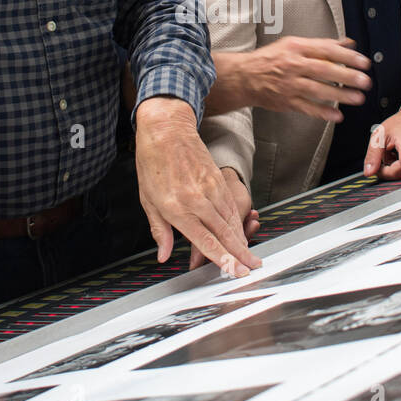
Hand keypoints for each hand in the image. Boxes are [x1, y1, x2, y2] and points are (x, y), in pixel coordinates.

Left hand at [134, 97, 263, 275]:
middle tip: (253, 268)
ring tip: (251, 256)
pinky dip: (238, 223)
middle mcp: (198, 200)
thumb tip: (163, 256)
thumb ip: (160, 230)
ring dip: (242, 240)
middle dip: (241, 254)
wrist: (167, 129)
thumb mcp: (148, 200)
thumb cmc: (153, 163)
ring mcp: (211, 189)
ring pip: (231, 221)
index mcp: (177, 208)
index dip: (222, 259)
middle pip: (225, 233)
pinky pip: (231, 207)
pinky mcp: (218, 180)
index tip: (235, 271)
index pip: (205, 240)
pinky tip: (241, 233)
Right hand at [210, 37, 371, 121]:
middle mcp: (293, 65)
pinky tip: (337, 116)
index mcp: (297, 48)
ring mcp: (290, 84)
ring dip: (340, 95)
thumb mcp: (294, 44)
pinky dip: (322, 112)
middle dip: (347, 76)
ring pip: (318, 90)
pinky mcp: (286, 101)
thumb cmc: (271, 59)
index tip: (364, 62)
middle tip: (366, 81)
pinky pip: (307, 108)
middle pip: (324, 70)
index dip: (347, 56)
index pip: (326, 50)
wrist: (244, 77)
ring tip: (358, 98)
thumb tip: (349, 42)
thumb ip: (322, 45)